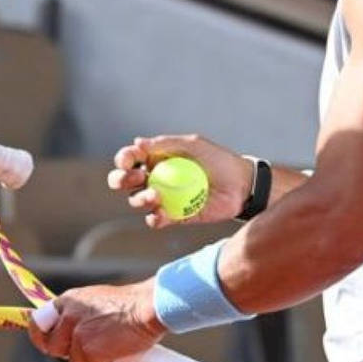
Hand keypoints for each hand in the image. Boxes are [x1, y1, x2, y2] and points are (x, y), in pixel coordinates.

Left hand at [25, 281, 163, 361]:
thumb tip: (68, 331)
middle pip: (54, 348)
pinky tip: (120, 352)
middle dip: (70, 353)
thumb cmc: (130, 304)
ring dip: (94, 359)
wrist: (149, 307)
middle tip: (90, 350)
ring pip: (76, 361)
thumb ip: (79, 314)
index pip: (38, 322)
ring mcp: (78, 335)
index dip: (41, 337)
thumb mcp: (96, 301)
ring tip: (113, 345)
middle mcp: (68, 317)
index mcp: (68, 301)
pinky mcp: (90, 351)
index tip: (46, 344)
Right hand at [109, 134, 252, 227]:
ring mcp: (162, 198)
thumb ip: (165, 143)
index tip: (129, 161)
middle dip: (120, 179)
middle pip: (124, 181)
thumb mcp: (193, 145)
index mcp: (156, 158)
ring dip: (140, 198)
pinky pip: (155, 220)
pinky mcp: (173, 216)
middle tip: (135, 178)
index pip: (130, 159)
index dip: (124, 159)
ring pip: (136, 201)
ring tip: (155, 196)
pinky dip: (154, 217)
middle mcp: (154, 178)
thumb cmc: (219, 160)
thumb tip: (137, 142)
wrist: (241, 185)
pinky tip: (161, 213)